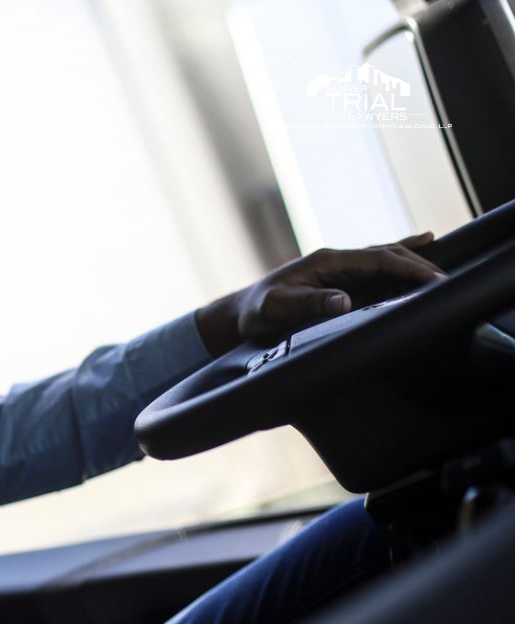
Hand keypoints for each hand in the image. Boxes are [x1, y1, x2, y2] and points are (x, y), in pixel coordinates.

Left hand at [196, 232, 444, 355]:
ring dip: (410, 258)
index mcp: (325, 261)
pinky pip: (373, 265)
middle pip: (384, 254)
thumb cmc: (257, 312)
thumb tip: (344, 301)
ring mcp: (337, 267)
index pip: (375, 260)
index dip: (406, 267)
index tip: (432, 278)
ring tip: (440, 258)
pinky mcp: (337, 278)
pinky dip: (396, 257)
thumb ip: (308, 303)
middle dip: (416, 263)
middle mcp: (334, 259)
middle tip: (446, 279)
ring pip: (382, 257)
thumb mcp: (277, 309)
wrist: (242, 313)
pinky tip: (417, 246)